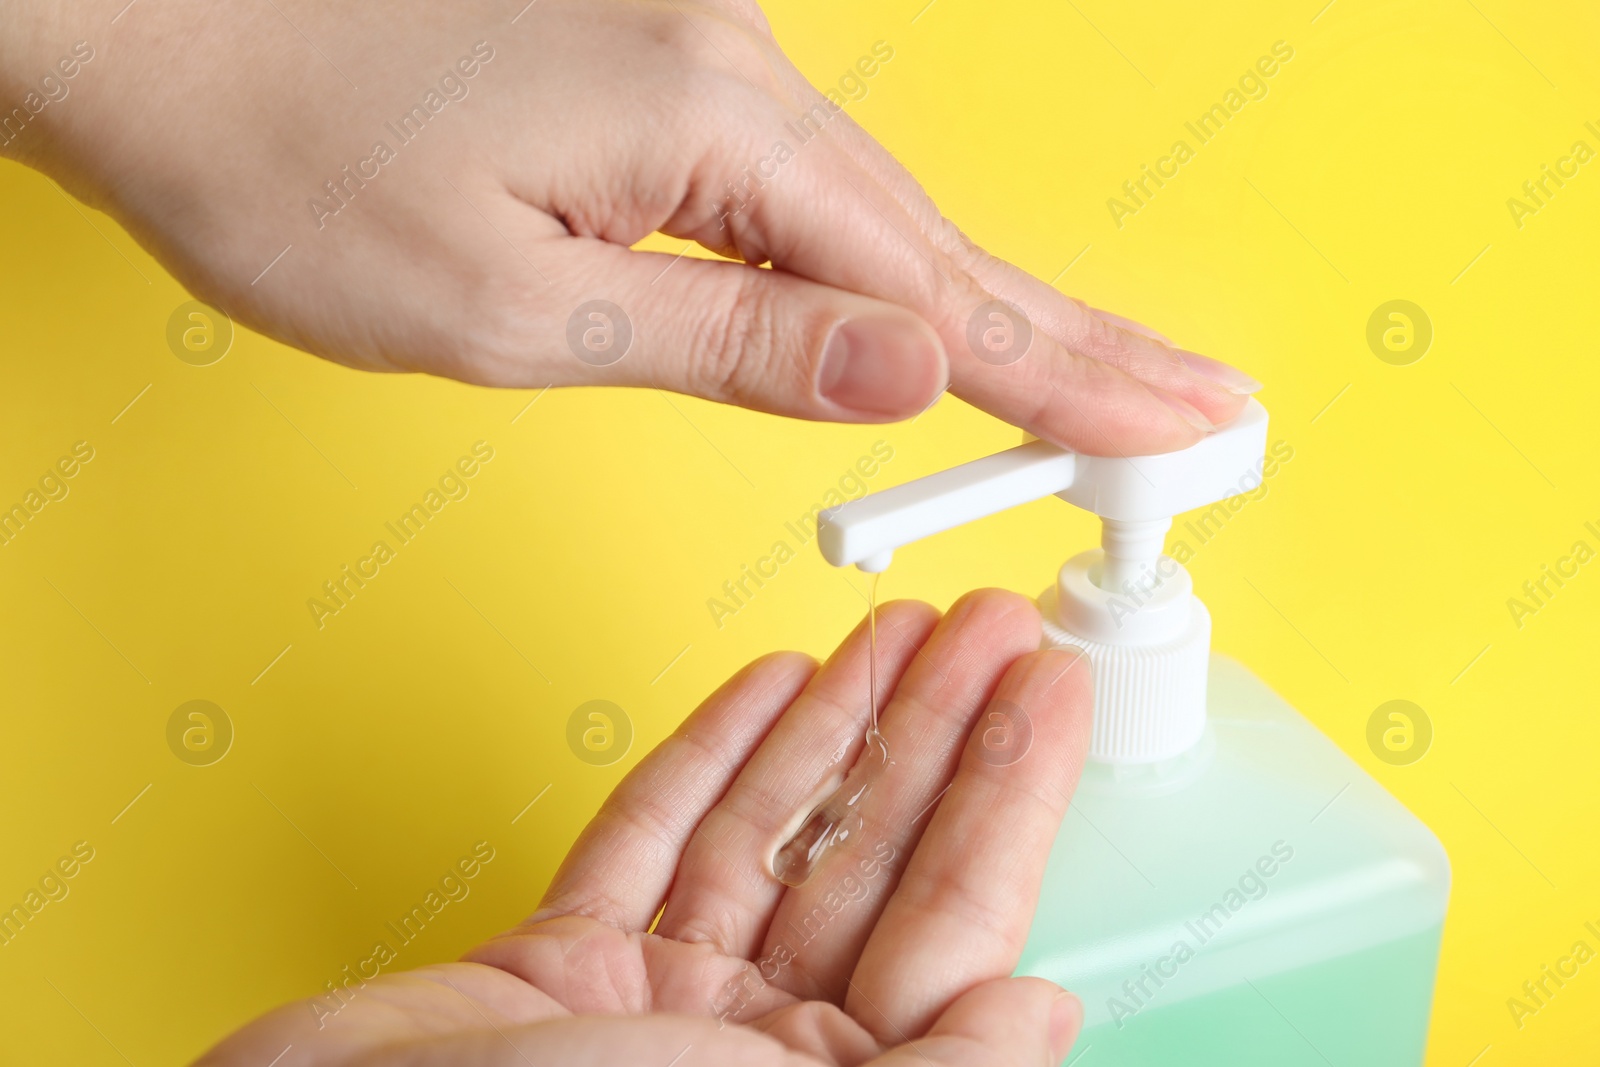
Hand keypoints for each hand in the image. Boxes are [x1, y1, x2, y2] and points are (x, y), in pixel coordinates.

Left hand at [3, 0, 1254, 454]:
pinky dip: (890, 265)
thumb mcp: (512, 308)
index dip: (1061, 375)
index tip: (1174, 427)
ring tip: (1107, 379)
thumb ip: (728, 343)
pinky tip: (943, 309)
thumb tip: (905, 378)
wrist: (166, 31)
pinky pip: (811, 185)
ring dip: (993, 309)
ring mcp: (701, 52)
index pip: (931, 287)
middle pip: (940, 238)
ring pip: (882, 214)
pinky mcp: (661, 66)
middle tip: (1203, 404)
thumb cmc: (296, 170)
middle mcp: (732, 62)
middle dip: (1073, 339)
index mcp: (709, 121)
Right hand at [193, 590, 1093, 1065]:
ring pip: (770, 832)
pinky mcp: (563, 965)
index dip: (1009, 792)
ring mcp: (660, 1004)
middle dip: (932, 730)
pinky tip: (768, 688)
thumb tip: (1044, 1011)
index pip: (954, 917)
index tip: (1045, 691)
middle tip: (983, 628)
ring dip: (834, 724)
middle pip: (870, 857)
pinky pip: (651, 839)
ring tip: (893, 630)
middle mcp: (756, 1049)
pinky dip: (710, 755)